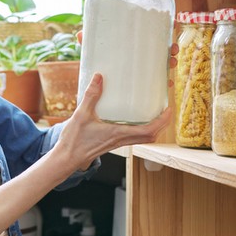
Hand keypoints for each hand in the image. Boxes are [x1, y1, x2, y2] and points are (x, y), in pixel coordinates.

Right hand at [54, 73, 171, 170]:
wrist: (66, 158)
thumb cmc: (74, 140)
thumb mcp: (81, 114)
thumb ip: (91, 95)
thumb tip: (99, 77)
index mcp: (118, 133)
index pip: (149, 131)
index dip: (162, 121)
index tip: (169, 110)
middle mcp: (121, 140)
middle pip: (151, 136)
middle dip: (162, 124)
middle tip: (166, 110)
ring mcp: (118, 143)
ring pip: (144, 139)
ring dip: (154, 128)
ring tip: (155, 113)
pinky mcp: (113, 143)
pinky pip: (133, 137)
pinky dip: (141, 129)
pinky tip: (134, 119)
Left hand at [76, 30, 178, 86]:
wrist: (89, 106)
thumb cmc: (92, 70)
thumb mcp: (90, 56)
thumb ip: (86, 44)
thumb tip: (80, 34)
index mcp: (130, 45)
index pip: (151, 33)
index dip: (164, 27)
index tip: (173, 22)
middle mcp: (139, 57)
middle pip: (160, 49)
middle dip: (171, 48)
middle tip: (173, 49)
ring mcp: (141, 72)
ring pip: (162, 65)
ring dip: (171, 63)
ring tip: (171, 64)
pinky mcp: (141, 88)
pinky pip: (156, 85)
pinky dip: (163, 84)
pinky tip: (167, 85)